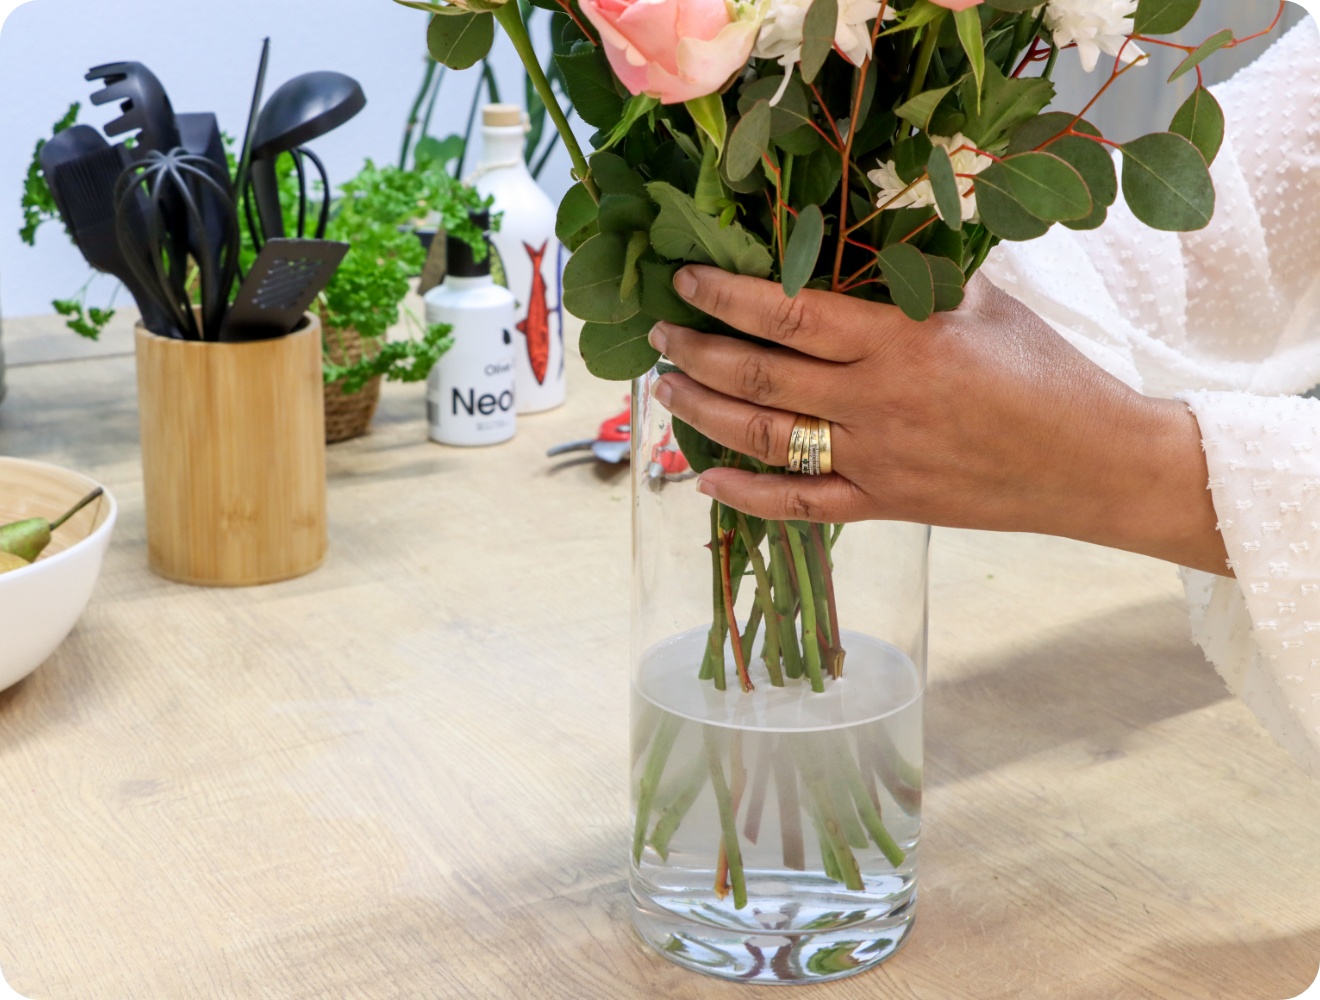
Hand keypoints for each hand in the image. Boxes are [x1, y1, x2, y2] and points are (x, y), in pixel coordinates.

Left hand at [650, 265, 1230, 575]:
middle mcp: (877, 401)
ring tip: (667, 389)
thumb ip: (912, 277)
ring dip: (706, 413)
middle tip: (658, 335)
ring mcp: (876, 459)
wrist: (1091, 462)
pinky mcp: (883, 505)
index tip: (685, 283)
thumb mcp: (982, 302)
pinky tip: (705, 480)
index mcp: (901, 341)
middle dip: (697, 353)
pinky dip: (747, 496)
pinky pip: (801, 505)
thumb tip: (848, 245)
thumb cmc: (1042, 370)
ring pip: (767, 439)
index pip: (791, 314)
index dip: (727, 298)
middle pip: (762, 377)